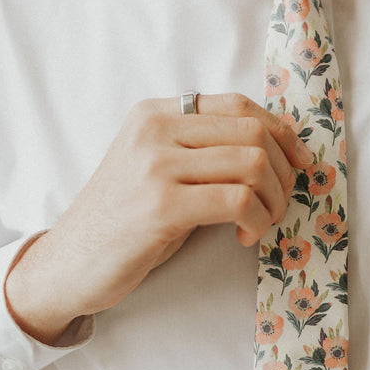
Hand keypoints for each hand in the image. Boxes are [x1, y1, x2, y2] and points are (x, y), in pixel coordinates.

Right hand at [5, 93, 311, 343]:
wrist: (70, 264)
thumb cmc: (124, 223)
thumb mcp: (158, 171)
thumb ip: (202, 151)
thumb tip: (277, 149)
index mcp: (155, 113)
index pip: (238, 105)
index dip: (282, 133)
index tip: (299, 164)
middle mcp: (154, 130)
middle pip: (253, 132)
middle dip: (283, 172)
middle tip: (278, 206)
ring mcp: (156, 165)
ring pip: (252, 163)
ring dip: (273, 200)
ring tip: (260, 224)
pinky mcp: (161, 206)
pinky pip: (238, 199)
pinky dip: (257, 220)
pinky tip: (244, 237)